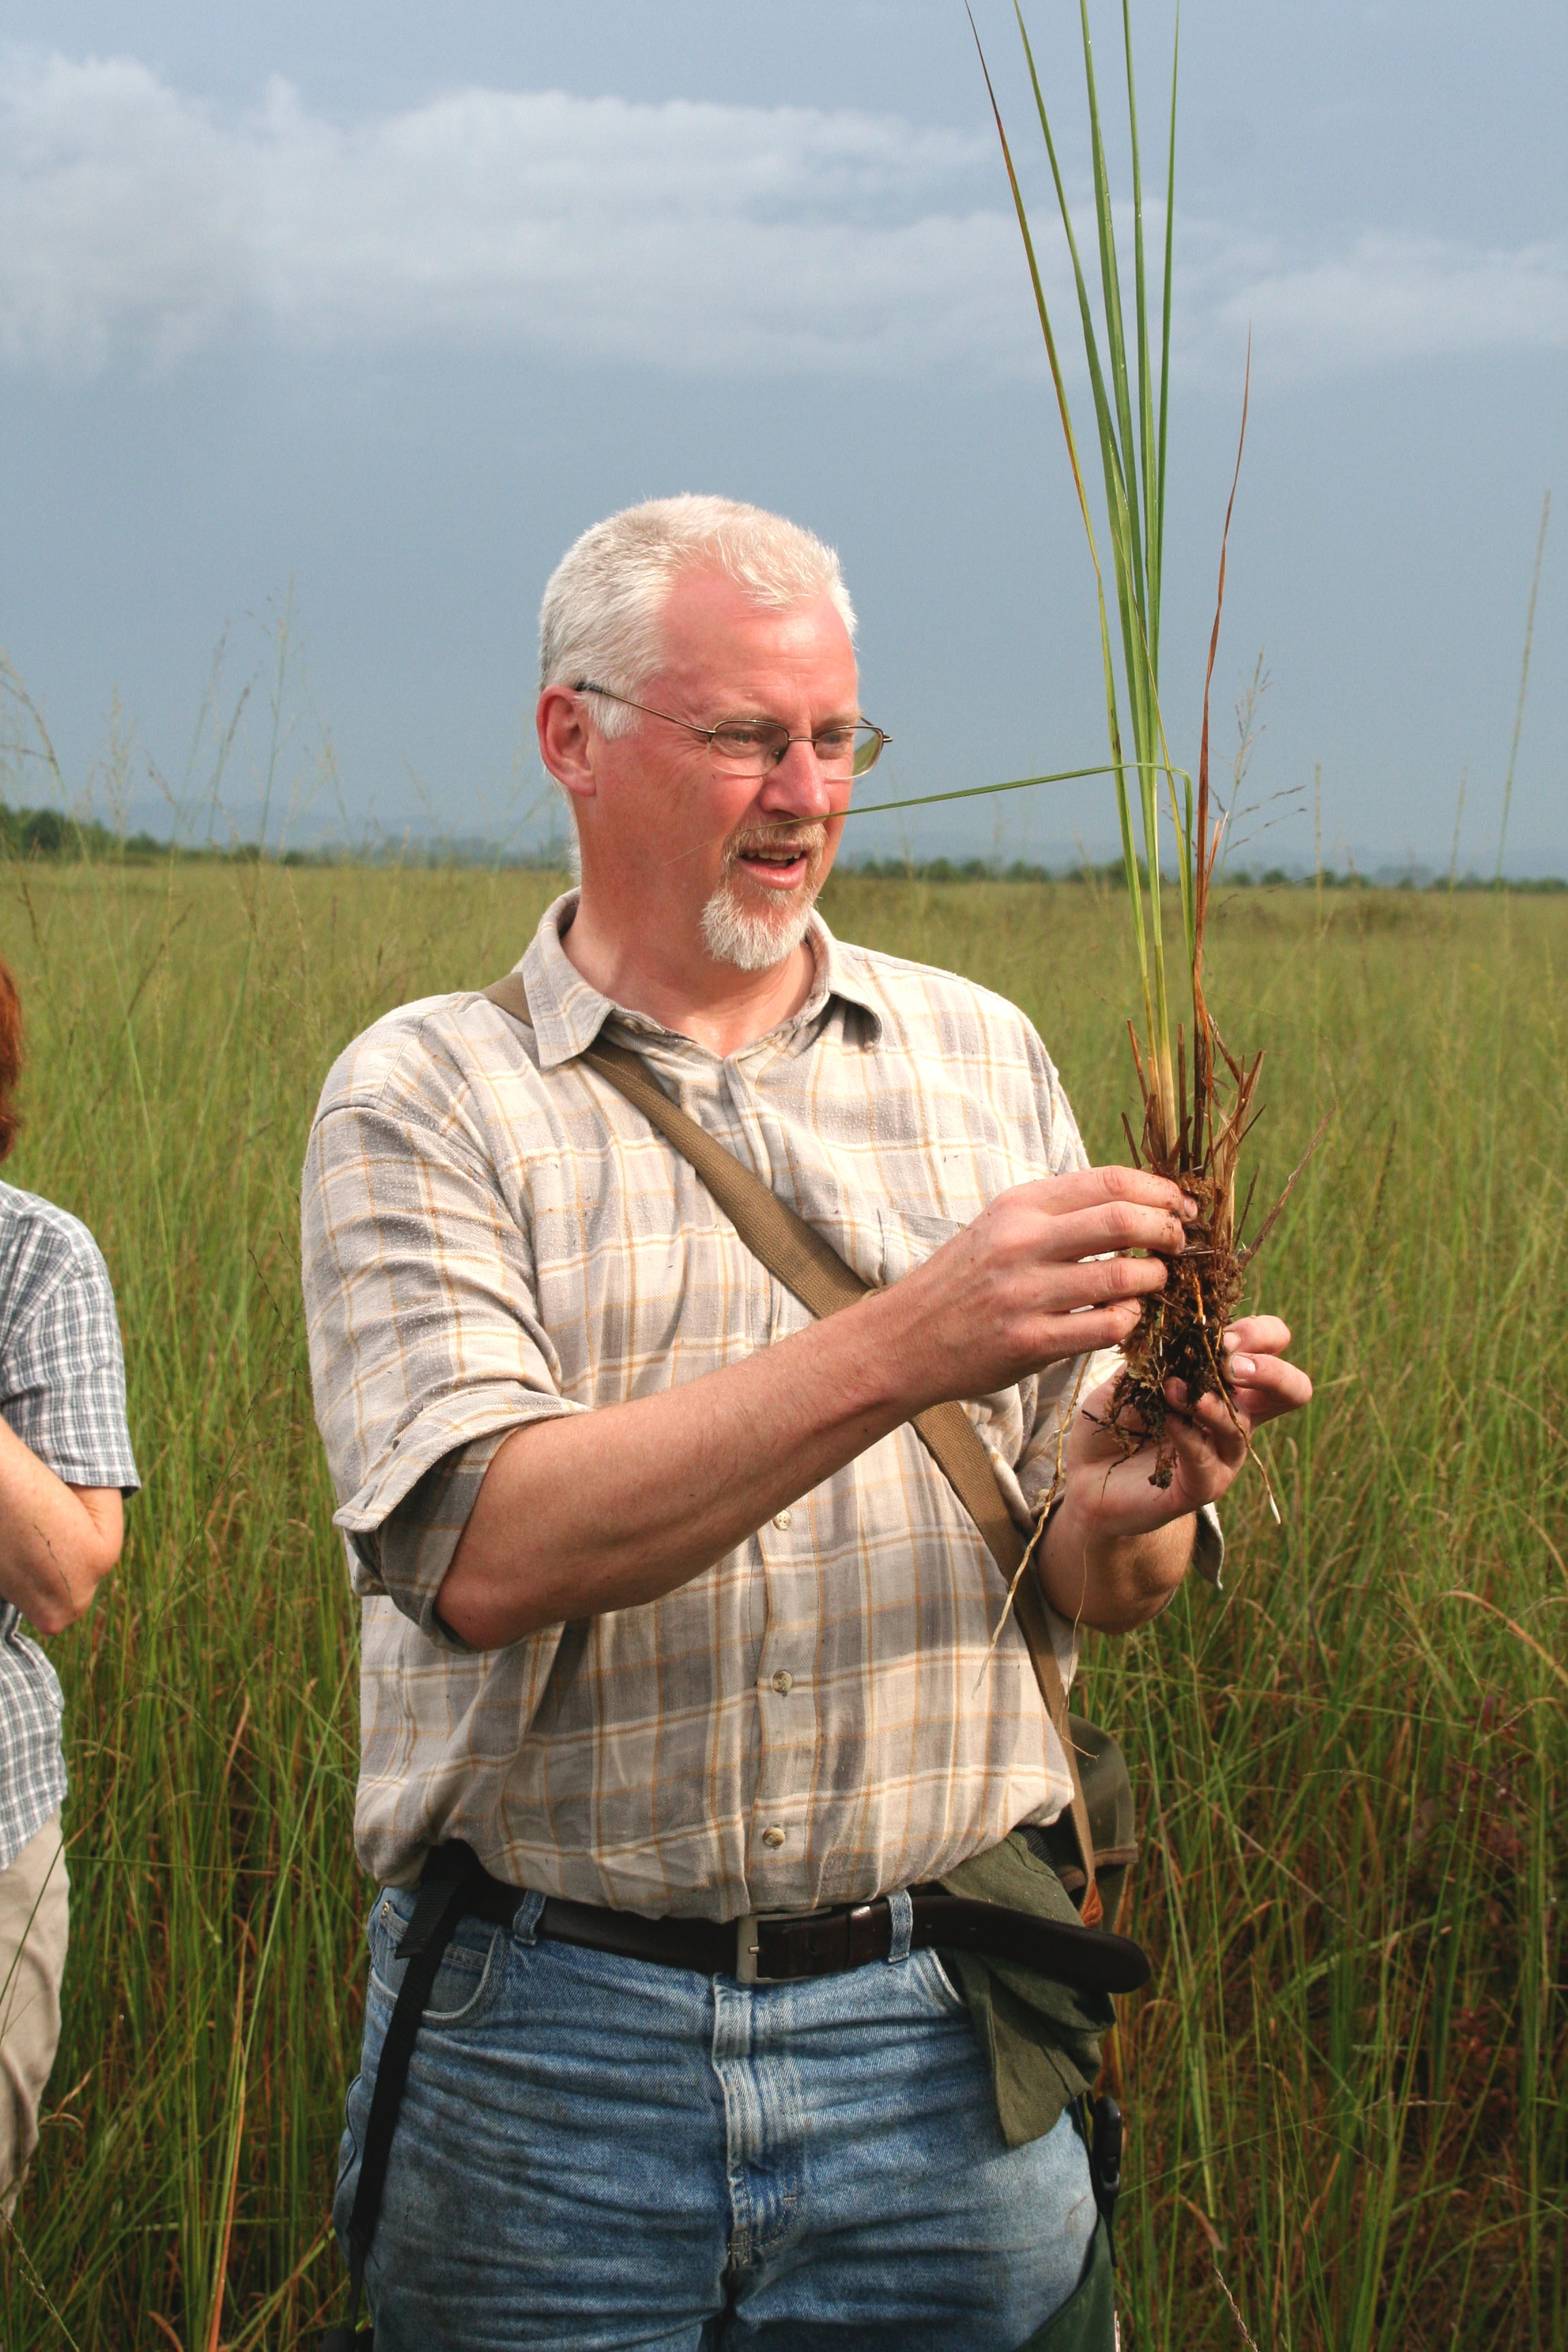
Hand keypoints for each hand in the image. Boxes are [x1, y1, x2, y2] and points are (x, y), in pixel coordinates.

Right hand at [880, 1165, 1196, 1411]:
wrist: (905, 1339)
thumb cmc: (964, 1281)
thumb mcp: (1001, 1227)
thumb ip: (1059, 1213)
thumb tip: (1137, 1203)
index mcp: (1019, 1205)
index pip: (1109, 1181)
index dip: (1160, 1191)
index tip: (1182, 1205)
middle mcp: (1021, 1242)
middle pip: (1124, 1220)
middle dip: (1168, 1231)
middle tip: (1179, 1244)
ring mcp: (1024, 1294)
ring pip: (1123, 1276)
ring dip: (1155, 1279)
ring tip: (1155, 1282)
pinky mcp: (1029, 1343)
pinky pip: (1106, 1326)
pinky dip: (1130, 1320)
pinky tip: (1126, 1316)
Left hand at [1039, 1314, 1311, 1629]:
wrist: (1087, 1477)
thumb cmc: (1115, 1419)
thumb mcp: (1129, 1376)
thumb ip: (1154, 1357)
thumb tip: (1172, 1336)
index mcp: (1226, 1380)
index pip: (1273, 1345)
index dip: (1259, 1334)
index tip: (1220, 1334)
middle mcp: (1236, 1416)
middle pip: (1294, 1389)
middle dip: (1269, 1370)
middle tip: (1230, 1364)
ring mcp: (1223, 1454)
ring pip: (1242, 1427)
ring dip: (1210, 1403)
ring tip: (1175, 1391)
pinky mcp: (1202, 1486)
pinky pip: (1206, 1460)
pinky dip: (1187, 1436)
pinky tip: (1166, 1421)